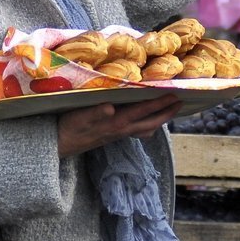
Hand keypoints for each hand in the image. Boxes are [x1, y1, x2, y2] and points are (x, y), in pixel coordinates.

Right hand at [57, 94, 180, 157]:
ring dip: (160, 120)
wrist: (58, 146)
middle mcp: (121, 130)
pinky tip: (146, 122)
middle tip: (181, 103)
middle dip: (166, 113)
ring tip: (169, 111)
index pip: (142, 111)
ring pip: (145, 129)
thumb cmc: (68, 127)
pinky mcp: (113, 135)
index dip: (159, 103)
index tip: (174, 94)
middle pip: (150, 122)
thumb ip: (95, 113)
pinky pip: (137, 131)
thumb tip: (111, 108)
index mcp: (116, 123)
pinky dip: (147, 125)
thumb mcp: (79, 117)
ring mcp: (118, 134)